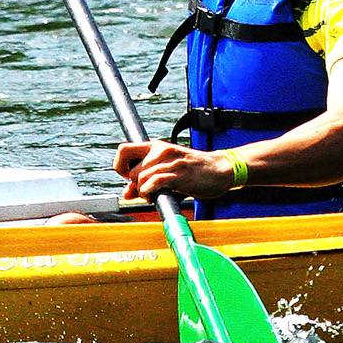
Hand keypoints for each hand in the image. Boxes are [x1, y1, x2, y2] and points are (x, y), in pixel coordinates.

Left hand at [113, 140, 236, 201]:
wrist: (222, 169)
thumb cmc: (195, 170)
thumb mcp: (168, 171)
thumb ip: (146, 180)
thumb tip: (127, 193)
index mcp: (156, 147)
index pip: (124, 150)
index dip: (120, 166)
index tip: (127, 177)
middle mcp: (161, 151)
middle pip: (132, 171)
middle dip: (136, 185)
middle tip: (148, 191)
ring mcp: (170, 161)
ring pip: (141, 178)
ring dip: (144, 191)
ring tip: (156, 194)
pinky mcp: (179, 173)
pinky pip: (153, 183)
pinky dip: (150, 192)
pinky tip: (157, 195)